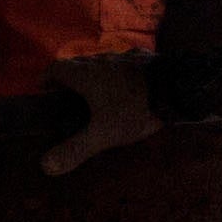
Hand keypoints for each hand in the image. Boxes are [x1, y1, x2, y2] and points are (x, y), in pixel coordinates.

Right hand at [37, 52, 162, 177]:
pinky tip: (128, 85)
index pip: (55, 68)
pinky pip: (124, 62)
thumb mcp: (103, 134)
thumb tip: (45, 166)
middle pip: (77, 64)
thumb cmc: (134, 109)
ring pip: (101, 61)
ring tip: (100, 94)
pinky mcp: (144, 56)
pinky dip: (119, 71)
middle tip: (71, 97)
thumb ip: (75, 150)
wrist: (176, 87)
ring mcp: (123, 55)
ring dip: (95, 74)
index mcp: (85, 75)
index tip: (45, 91)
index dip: (47, 79)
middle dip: (70, 78)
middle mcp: (100, 59)